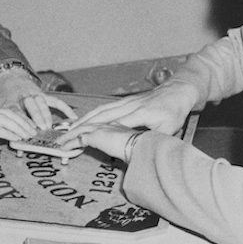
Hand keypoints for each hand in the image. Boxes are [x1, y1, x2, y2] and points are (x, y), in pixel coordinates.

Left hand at [0, 69, 76, 129]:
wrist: (9, 77)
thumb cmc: (2, 96)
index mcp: (10, 101)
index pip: (16, 112)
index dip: (21, 122)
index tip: (24, 133)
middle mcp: (23, 98)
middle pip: (31, 106)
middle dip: (35, 117)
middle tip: (39, 130)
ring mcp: (34, 95)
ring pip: (42, 102)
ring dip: (46, 114)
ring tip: (48, 127)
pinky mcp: (43, 94)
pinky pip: (55, 100)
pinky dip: (64, 108)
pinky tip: (72, 117)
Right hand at [0, 105, 36, 144]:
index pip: (0, 111)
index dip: (14, 117)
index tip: (24, 124)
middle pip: (8, 112)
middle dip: (23, 120)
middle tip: (34, 130)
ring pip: (6, 119)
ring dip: (21, 127)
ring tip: (30, 135)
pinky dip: (11, 133)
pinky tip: (18, 139)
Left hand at [59, 123, 139, 162]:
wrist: (143, 145)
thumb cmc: (144, 146)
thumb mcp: (136, 145)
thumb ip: (129, 148)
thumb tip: (130, 156)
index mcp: (118, 124)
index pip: (100, 124)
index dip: (90, 126)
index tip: (84, 129)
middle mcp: (108, 124)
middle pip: (87, 124)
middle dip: (76, 128)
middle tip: (67, 132)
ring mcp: (100, 128)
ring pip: (79, 130)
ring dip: (68, 135)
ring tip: (60, 141)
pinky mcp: (95, 136)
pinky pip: (77, 140)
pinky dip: (68, 143)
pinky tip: (62, 148)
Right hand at [67, 80, 198, 134]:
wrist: (177, 91)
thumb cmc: (174, 112)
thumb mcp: (169, 129)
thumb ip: (153, 139)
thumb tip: (140, 152)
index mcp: (140, 114)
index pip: (113, 124)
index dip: (97, 131)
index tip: (81, 140)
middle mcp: (129, 106)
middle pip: (101, 117)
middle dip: (82, 127)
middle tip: (66, 137)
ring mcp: (125, 102)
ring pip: (99, 111)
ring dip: (82, 120)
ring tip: (68, 130)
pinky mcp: (124, 101)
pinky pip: (103, 107)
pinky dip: (90, 114)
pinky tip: (81, 120)